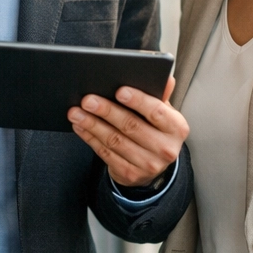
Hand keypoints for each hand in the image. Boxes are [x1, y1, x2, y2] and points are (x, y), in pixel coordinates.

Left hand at [67, 76, 188, 186]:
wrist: (153, 164)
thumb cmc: (156, 131)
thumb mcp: (163, 114)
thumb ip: (160, 96)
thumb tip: (166, 78)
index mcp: (176, 128)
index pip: (156, 112)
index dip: (138, 101)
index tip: (119, 91)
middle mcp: (165, 148)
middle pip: (131, 126)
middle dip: (107, 111)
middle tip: (88, 100)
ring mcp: (148, 164)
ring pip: (115, 140)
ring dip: (92, 125)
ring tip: (76, 112)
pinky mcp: (130, 174)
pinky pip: (105, 153)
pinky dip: (90, 138)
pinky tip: (80, 126)